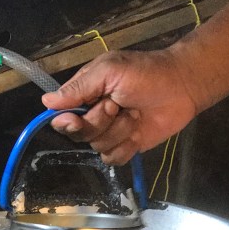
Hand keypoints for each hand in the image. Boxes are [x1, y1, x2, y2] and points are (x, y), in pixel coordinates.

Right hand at [41, 49, 200, 164]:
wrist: (182, 87)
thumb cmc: (145, 72)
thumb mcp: (109, 70)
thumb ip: (79, 87)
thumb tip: (46, 102)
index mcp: (85, 94)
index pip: (61, 116)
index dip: (66, 122)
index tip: (76, 119)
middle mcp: (93, 115)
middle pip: (78, 135)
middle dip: (99, 122)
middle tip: (117, 105)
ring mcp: (111, 132)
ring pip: (98, 146)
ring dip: (118, 131)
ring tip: (134, 114)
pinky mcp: (127, 146)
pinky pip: (114, 158)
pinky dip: (126, 147)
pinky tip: (138, 133)